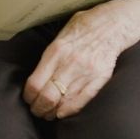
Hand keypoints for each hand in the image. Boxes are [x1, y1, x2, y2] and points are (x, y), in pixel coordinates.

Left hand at [22, 4, 128, 118]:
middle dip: (38, 108)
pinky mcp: (100, 79)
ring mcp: (86, 73)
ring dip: (52, 112)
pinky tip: (62, 113)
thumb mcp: (59, 36)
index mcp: (56, 51)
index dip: (28, 96)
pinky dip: (69, 110)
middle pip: (47, 97)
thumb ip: (49, 55)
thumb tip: (36, 75)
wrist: (112, 24)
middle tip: (36, 110)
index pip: (35, 84)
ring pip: (63, 102)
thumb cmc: (82, 27)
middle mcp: (70, 64)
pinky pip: (83, 101)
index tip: (28, 99)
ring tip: (48, 113)